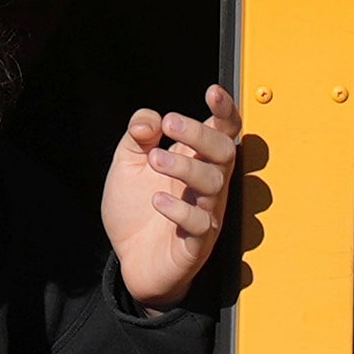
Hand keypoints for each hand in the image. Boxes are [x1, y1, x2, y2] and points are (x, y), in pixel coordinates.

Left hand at [103, 82, 243, 309]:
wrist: (130, 262)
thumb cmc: (137, 210)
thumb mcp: (128, 164)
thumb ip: (138, 136)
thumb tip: (148, 119)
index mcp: (196, 160)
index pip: (224, 130)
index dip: (225, 110)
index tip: (212, 91)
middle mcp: (207, 185)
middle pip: (224, 152)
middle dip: (199, 133)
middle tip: (170, 123)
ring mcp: (206, 214)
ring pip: (214, 185)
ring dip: (184, 167)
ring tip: (154, 160)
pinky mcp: (196, 245)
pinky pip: (199, 224)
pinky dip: (178, 209)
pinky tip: (157, 200)